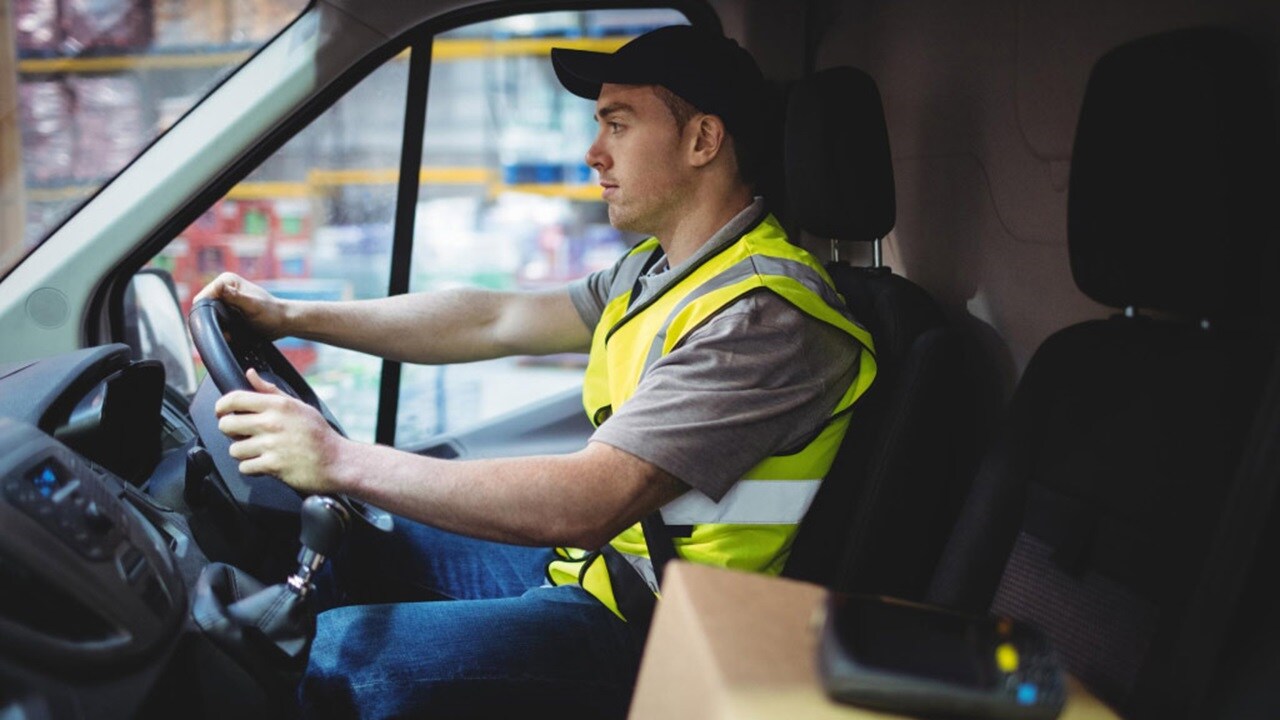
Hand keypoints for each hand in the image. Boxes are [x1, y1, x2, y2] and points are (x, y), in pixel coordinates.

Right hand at [193, 272, 289, 339]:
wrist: (282, 323)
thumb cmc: (271, 313)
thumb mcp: (253, 306)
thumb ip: (236, 297)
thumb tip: (219, 287)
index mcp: (226, 281)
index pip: (203, 297)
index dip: (204, 312)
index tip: (214, 325)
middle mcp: (223, 288)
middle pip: (203, 307)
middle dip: (210, 321)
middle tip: (225, 333)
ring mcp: (224, 300)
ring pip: (208, 316)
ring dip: (216, 327)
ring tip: (230, 335)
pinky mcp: (227, 311)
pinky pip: (216, 322)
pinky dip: (221, 330)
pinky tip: (232, 335)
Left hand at [214, 368, 348, 495]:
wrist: (337, 461)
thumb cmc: (319, 434)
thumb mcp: (298, 406)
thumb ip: (270, 391)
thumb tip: (250, 374)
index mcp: (278, 405)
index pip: (235, 399)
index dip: (222, 406)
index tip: (221, 411)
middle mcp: (272, 423)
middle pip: (227, 425)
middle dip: (230, 431)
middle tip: (241, 434)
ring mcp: (271, 445)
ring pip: (234, 449)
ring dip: (243, 452)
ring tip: (257, 451)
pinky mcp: (272, 465)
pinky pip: (245, 467)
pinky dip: (251, 468)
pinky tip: (263, 463)